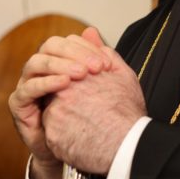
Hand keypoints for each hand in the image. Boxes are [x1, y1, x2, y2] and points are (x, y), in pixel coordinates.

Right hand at [8, 28, 113, 178]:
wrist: (75, 149)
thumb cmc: (85, 117)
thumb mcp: (97, 85)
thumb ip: (94, 58)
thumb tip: (92, 30)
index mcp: (58, 62)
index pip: (66, 42)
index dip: (85, 48)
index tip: (106, 63)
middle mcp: (40, 70)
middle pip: (49, 47)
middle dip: (74, 54)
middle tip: (95, 67)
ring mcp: (27, 84)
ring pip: (36, 63)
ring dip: (59, 65)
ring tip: (81, 74)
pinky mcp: (19, 104)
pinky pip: (28, 88)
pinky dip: (46, 83)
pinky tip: (64, 84)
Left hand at [42, 31, 145, 174]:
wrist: (127, 147)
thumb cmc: (128, 112)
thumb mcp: (122, 75)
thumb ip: (102, 51)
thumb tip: (89, 32)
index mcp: (76, 75)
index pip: (65, 73)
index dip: (76, 83)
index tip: (89, 94)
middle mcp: (61, 92)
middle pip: (57, 93)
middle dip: (69, 100)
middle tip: (89, 112)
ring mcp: (54, 115)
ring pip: (54, 114)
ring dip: (65, 119)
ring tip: (88, 127)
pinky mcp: (51, 137)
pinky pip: (54, 135)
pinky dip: (64, 138)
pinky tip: (82, 140)